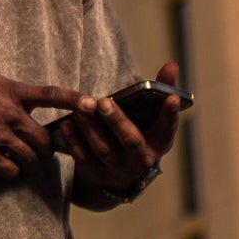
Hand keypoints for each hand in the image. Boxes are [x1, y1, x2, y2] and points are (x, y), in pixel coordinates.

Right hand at [0, 76, 97, 179]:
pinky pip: (12, 171)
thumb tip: (39, 101)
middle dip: (48, 149)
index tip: (94, 104)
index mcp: (13, 94)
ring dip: (33, 162)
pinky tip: (8, 166)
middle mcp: (10, 116)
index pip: (50, 94)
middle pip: (44, 140)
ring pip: (31, 158)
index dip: (74, 99)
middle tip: (44, 150)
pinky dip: (14, 171)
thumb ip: (18, 93)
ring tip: (28, 160)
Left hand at [52, 61, 182, 201]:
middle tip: (104, 102)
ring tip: (81, 108)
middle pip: (130, 140)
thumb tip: (171, 64)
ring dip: (90, 128)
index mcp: (158, 143)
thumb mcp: (154, 118)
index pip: (167, 129)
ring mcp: (117, 168)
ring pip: (103, 148)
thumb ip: (161, 90)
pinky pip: (83, 157)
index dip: (170, 115)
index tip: (171, 98)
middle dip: (117, 121)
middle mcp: (139, 159)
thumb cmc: (140, 133)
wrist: (119, 174)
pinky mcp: (95, 173)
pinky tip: (67, 124)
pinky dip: (74, 141)